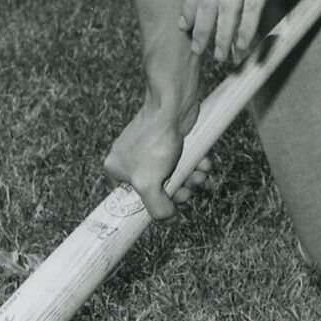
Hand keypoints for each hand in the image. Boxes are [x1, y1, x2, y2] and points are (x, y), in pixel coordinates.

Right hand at [104, 102, 209, 221]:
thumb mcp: (149, 183)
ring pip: (173, 175)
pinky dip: (194, 164)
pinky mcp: (168, 141)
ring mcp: (149, 149)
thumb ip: (155, 207)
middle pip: (157, 189)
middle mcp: (130, 159)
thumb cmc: (156, 140)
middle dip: (178, 191)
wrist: (174, 104)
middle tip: (189, 190)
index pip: (133, 200)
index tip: (171, 208)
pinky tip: (204, 163)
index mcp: (116, 169)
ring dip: (190, 178)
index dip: (154, 206)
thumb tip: (167, 216)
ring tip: (200, 174)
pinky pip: (182, 160)